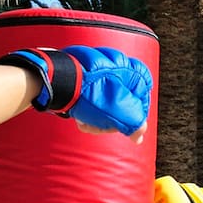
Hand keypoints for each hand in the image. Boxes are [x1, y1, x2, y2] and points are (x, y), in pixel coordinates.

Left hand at [2, 45, 152, 135]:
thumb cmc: (93, 94)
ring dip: (96, 117)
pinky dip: (86, 107)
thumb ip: (136, 124)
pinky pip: (91, 95)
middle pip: (123, 103)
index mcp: (134, 71)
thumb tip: (138, 136)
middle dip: (111, 120)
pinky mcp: (84, 74)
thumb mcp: (122, 113)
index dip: (136, 117)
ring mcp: (100, 69)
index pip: (144, 100)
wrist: (59, 81)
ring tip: (85, 122)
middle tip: (102, 127)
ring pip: (105, 102)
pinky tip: (78, 115)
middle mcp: (119, 66)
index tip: (126, 128)